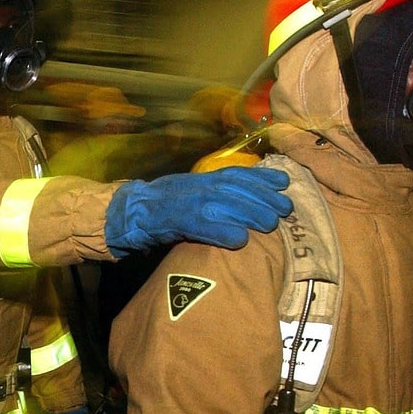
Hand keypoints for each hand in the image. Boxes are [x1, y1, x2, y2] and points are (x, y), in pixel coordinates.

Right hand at [104, 167, 291, 257]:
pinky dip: (222, 232)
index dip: (261, 177)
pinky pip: (201, 225)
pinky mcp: (174, 221)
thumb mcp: (191, 194)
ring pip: (223, 204)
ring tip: (270, 223)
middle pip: (236, 189)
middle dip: (263, 197)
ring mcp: (185, 202)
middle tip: (285, 208)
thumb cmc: (161, 208)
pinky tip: (240, 239)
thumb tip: (247, 204)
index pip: (236, 174)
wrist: (127, 213)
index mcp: (201, 179)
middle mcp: (197, 186)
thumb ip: (215, 197)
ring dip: (249, 213)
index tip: (284, 182)